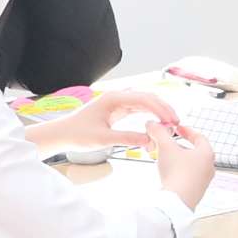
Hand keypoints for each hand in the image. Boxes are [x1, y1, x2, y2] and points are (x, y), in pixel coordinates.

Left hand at [26, 86, 185, 150]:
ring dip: (158, 112)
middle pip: (148, 98)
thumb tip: (149, 139)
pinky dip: (150, 116)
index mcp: (113, 98)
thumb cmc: (77, 134)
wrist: (61, 135)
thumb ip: (128, 138)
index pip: (144, 99)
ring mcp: (118, 103)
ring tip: (170, 124)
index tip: (171, 121)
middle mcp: (117, 97)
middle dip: (163, 109)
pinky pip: (138, 110)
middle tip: (175, 123)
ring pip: (145, 103)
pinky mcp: (117, 111)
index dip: (161, 109)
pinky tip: (158, 123)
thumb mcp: (103, 139)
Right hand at [153, 128, 217, 213]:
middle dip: (179, 147)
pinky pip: (187, 177)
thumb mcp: (166, 147)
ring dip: (177, 160)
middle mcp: (209, 167)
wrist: (178, 200)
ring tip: (164, 159)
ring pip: (190, 165)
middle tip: (166, 145)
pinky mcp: (196, 191)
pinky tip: (167, 174)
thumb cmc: (177, 172)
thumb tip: (152, 124)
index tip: (176, 129)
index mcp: (207, 154)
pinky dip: (178, 172)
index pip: (199, 137)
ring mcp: (204, 180)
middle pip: (194, 152)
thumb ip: (159, 133)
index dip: (187, 131)